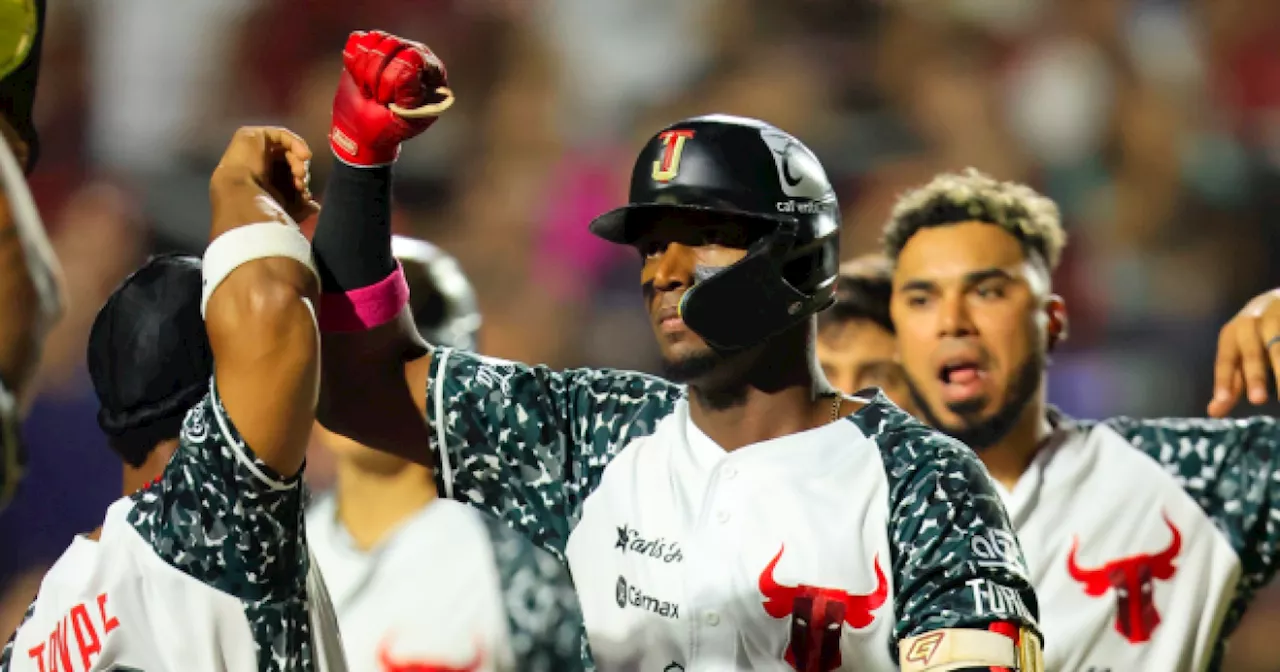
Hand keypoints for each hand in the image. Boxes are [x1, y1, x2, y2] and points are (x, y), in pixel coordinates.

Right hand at [210, 126, 317, 238]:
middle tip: (302, 183)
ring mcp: (254, 148)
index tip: (305, 195)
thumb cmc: (260, 206)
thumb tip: (315, 207)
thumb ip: (302, 206)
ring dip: (299, 161)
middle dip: (300, 171)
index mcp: (262, 180)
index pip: (288, 175)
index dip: (299, 181)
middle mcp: (257, 163)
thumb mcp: (286, 207)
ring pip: (286, 148)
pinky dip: (296, 144)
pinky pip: (282, 135)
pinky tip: (304, 156)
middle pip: (288, 160)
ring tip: (300, 174)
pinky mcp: (253, 135)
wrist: (241, 197)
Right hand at [330, 30, 451, 166]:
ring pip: (372, 41)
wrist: (361, 128)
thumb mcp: (407, 121)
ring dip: (364, 72)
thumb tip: (410, 72)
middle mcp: (414, 53)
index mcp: (432, 71)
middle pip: (391, 44)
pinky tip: (359, 78)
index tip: (388, 101)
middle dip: (376, 77)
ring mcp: (392, 47)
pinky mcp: (369, 46)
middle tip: (377, 98)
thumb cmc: (388, 127)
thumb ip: (413, 97)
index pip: (411, 57)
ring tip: (369, 90)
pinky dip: (353, 62)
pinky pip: (356, 41)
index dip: (393, 79)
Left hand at [1209, 288, 1279, 416]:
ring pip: (1277, 346)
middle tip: (1258, 401)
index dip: (1223, 380)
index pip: (1226, 359)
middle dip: (1255, 375)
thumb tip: (1213, 413)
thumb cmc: (1256, 336)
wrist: (1279, 298)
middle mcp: (1252, 322)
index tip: (1221, 400)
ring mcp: (1276, 314)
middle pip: (1252, 351)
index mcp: (1233, 333)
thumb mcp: (1240, 354)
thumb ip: (1230, 383)